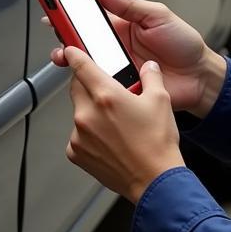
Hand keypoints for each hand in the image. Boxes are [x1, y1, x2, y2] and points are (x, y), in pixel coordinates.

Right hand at [49, 0, 226, 117]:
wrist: (200, 77)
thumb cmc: (183, 44)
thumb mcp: (157, 16)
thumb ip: (128, 5)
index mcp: (121, 25)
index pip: (89, 15)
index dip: (70, 9)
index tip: (53, 2)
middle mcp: (114, 46)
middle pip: (81, 40)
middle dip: (63, 34)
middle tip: (54, 28)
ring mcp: (116, 68)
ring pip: (85, 64)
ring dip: (72, 59)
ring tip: (66, 54)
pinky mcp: (120, 87)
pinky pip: (99, 85)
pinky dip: (90, 82)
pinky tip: (88, 76)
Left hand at [65, 48, 182, 203]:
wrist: (154, 181)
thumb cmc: (157, 144)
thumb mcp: (161, 101)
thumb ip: (151, 77)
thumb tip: (149, 67)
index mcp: (106, 95)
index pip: (81, 66)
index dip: (74, 54)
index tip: (70, 50)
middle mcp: (87, 114)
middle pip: (77, 88)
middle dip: (88, 85)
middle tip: (108, 92)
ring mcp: (79, 135)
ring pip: (79, 113)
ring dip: (91, 112)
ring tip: (115, 124)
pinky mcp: (76, 153)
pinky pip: (78, 135)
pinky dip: (89, 134)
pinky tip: (109, 139)